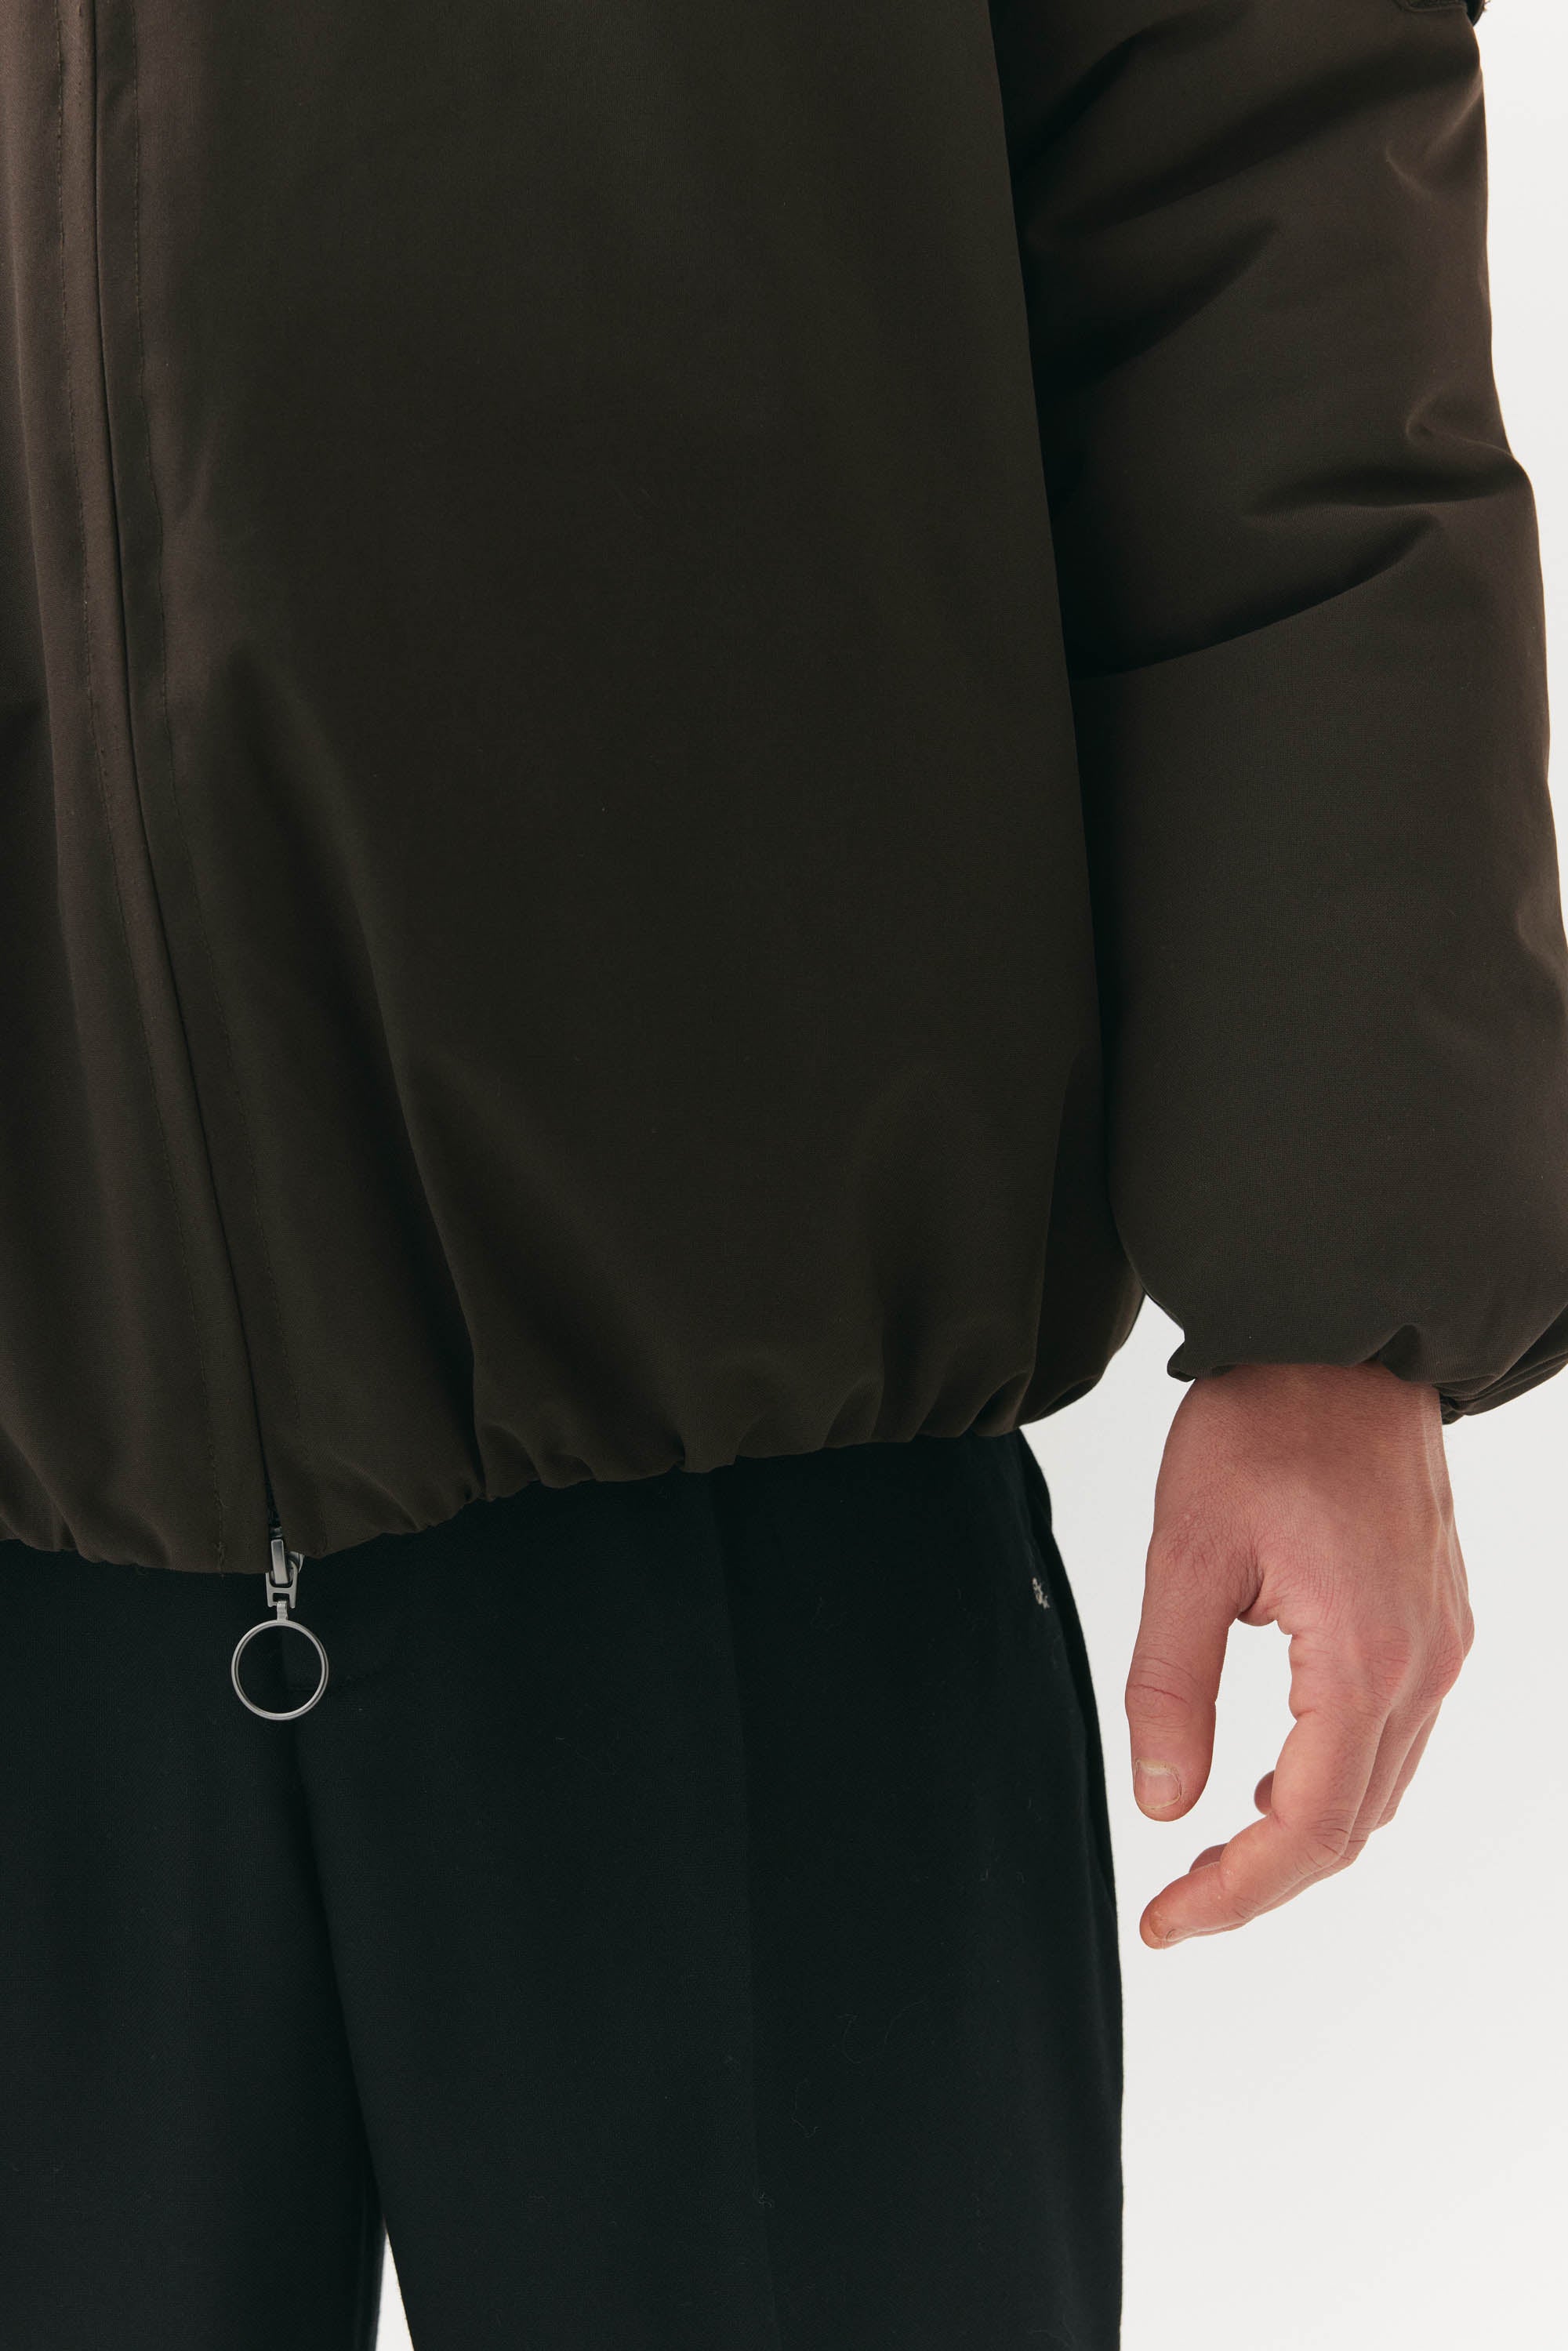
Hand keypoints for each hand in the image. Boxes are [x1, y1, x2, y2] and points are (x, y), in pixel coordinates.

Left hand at [1125, 1361, 1472, 1946]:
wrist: (1343, 1337)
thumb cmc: (1263, 1424)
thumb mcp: (1185, 1552)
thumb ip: (1170, 1687)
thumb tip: (1163, 1805)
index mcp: (1363, 1658)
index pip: (1308, 1830)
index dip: (1237, 1895)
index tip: (1165, 1923)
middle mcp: (1423, 1664)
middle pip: (1351, 1828)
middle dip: (1263, 1881)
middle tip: (1176, 1903)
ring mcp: (1441, 1643)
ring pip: (1379, 1789)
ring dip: (1301, 1835)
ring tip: (1212, 1852)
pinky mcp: (1437, 1620)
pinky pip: (1394, 1736)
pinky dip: (1335, 1778)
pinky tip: (1272, 1775)